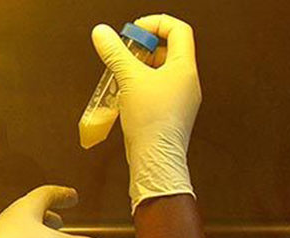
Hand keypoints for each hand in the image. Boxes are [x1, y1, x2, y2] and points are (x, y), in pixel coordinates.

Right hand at [91, 14, 200, 211]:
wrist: (156, 162)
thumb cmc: (151, 124)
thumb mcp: (129, 80)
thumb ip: (115, 53)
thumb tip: (102, 33)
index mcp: (185, 68)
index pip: (178, 30)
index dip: (155, 23)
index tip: (134, 31)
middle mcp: (187, 83)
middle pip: (168, 50)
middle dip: (143, 48)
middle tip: (124, 53)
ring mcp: (180, 100)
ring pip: (160, 72)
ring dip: (139, 69)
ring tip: (121, 76)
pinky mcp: (170, 116)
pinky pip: (156, 91)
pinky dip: (140, 87)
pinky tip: (124, 96)